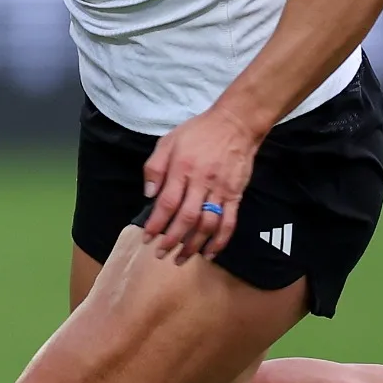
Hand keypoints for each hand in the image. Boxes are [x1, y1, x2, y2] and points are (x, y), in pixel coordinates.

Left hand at [140, 106, 262, 263]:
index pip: (167, 203)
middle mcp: (201, 182)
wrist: (235, 123)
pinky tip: (209, 253)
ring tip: (182, 258)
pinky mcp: (236, 195)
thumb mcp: (168, 141)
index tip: (147, 238)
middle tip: (161, 254)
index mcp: (181, 168)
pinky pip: (229, 222)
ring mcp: (220, 190)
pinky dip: (220, 241)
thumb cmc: (198, 132)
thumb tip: (148, 195)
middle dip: (172, 240)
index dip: (156, 223)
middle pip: (186, 218)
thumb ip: (154, 167)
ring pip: (207, 225)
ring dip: (194, 245)